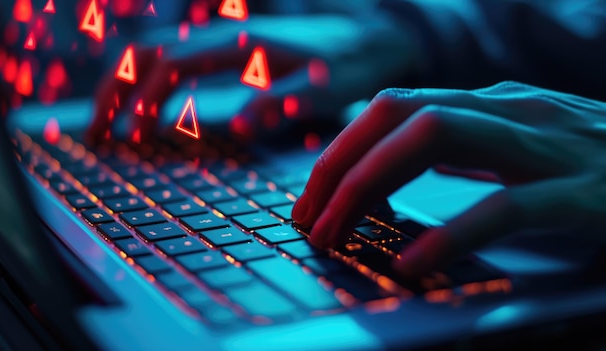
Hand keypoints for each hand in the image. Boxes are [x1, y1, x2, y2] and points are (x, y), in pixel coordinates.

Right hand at [85, 14, 415, 143]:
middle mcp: (226, 36)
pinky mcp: (233, 52)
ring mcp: (226, 41)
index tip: (126, 134)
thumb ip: (284, 101)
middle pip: (150, 53)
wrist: (373, 38)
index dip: (142, 97)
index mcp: (241, 44)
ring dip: (128, 87)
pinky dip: (152, 85)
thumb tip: (242, 122)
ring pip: (158, 55)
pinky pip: (178, 62)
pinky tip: (150, 110)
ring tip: (112, 125)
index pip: (171, 64)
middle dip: (116, 91)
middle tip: (98, 133)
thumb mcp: (324, 88)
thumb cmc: (350, 64)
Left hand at [292, 81, 605, 278]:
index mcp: (492, 104)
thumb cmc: (597, 169)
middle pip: (400, 113)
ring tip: (337, 234)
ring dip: (371, 185)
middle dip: (341, 165)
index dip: (341, 149)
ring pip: (437, 136)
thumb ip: (464, 151)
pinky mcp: (585, 195)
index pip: (392, 108)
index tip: (311, 197)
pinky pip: (505, 205)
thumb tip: (400, 171)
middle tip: (308, 220)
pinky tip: (414, 264)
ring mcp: (549, 146)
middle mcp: (513, 111)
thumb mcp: (519, 149)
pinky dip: (449, 233)